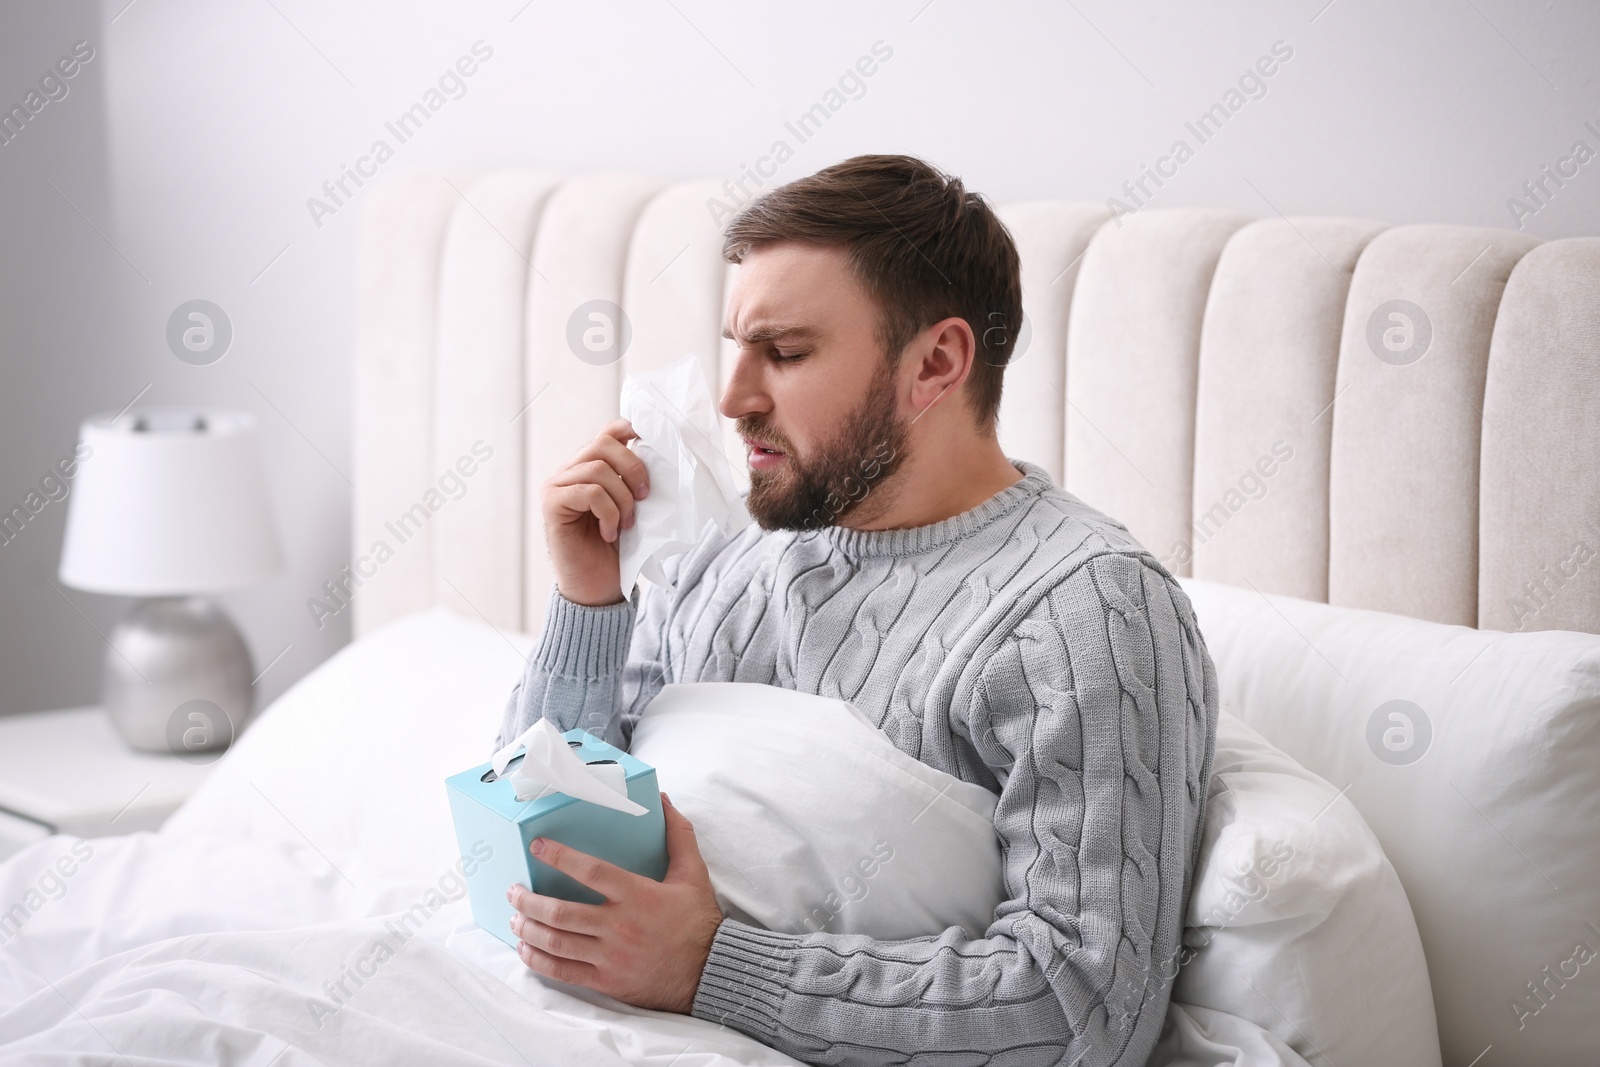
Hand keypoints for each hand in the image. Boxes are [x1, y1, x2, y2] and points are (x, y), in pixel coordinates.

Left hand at [507, 794, 723, 1013]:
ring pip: (557, 942)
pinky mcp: (607, 981)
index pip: (590, 871)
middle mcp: (619, 926)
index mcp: (637, 895)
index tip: (537, 847)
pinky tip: (526, 949)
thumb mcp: (693, 872)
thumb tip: (663, 800)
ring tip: (515, 916)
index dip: (560, 857)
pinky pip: (564, 973)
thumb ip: (678, 834)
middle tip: (514, 890)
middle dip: (530, 900)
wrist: (710, 971)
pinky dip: (539, 961)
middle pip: (561, 912)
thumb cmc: (698, 920)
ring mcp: (610, 957)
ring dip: (529, 929)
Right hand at [540, 420, 649, 605]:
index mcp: (590, 467)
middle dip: (633, 468)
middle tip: (645, 497)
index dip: (629, 429)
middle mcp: (570, 471)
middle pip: (603, 444)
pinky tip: (608, 533)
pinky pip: (589, 492)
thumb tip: (659, 456)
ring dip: (622, 498)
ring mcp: (557, 486)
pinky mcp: (552, 504)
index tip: (652, 442)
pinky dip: (608, 512)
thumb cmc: (616, 549)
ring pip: (598, 469)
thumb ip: (635, 481)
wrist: (597, 587)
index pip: (608, 432)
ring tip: (626, 524)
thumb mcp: (632, 507)